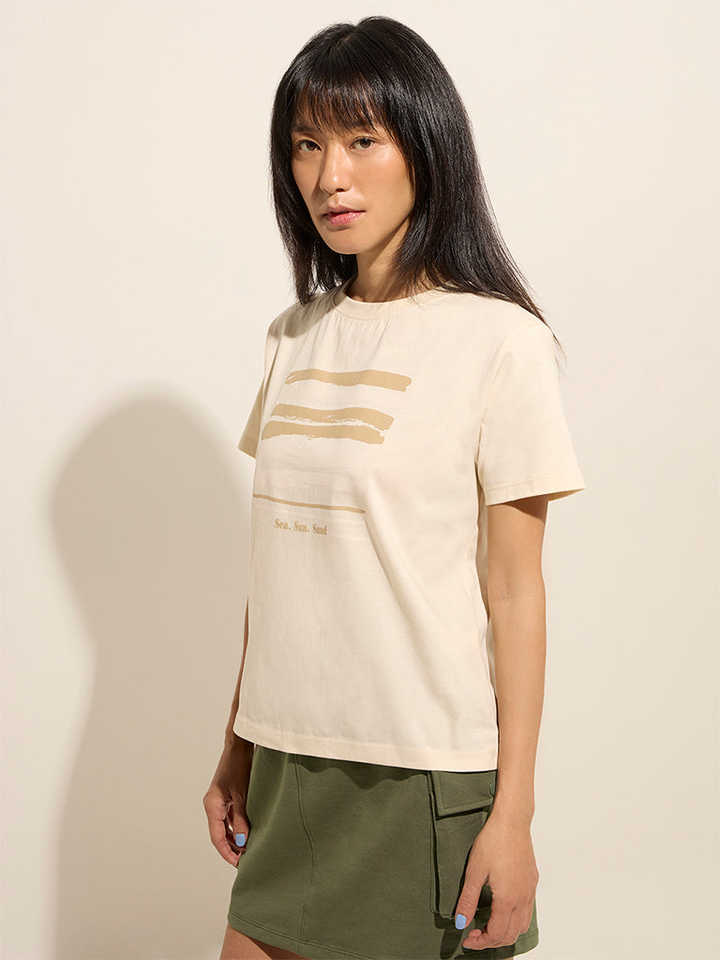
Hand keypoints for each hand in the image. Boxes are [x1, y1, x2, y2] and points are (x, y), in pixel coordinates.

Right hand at [202, 736, 253, 865]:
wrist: (239, 746)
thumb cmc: (239, 766)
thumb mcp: (242, 795)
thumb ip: (241, 819)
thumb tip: (241, 841)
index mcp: (212, 805)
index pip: (217, 837)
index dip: (228, 853)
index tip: (239, 865)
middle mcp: (212, 806)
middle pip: (219, 835)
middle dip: (231, 849)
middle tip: (246, 862)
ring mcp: (218, 802)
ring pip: (224, 828)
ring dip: (234, 839)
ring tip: (249, 851)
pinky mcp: (226, 797)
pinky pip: (229, 818)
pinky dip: (236, 828)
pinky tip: (248, 834)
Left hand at [454, 809, 538, 950]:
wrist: (512, 821)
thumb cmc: (493, 841)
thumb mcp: (474, 871)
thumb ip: (467, 900)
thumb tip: (460, 923)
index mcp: (508, 899)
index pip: (496, 934)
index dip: (481, 942)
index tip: (467, 939)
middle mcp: (522, 899)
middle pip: (511, 935)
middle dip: (492, 940)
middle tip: (474, 934)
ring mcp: (529, 890)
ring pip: (522, 925)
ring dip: (506, 932)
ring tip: (488, 925)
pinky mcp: (532, 881)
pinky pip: (527, 911)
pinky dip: (515, 920)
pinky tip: (502, 909)